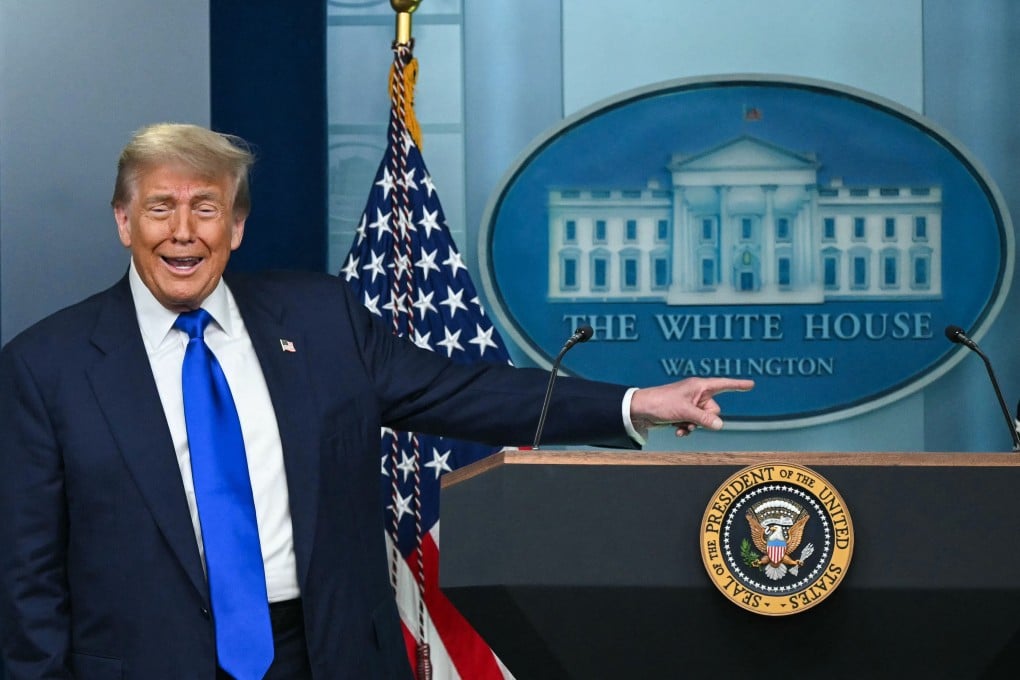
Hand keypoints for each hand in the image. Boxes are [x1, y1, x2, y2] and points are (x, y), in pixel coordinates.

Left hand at [630, 377, 753, 436]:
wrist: (640, 410)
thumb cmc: (661, 403)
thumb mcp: (685, 412)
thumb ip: (704, 419)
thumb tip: (720, 425)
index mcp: (699, 386)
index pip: (724, 384)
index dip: (738, 385)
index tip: (751, 384)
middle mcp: (697, 393)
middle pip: (714, 410)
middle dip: (704, 419)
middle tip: (689, 419)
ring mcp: (690, 404)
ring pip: (704, 420)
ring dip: (694, 426)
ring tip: (680, 425)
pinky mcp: (683, 413)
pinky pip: (694, 423)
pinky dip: (687, 428)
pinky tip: (676, 429)